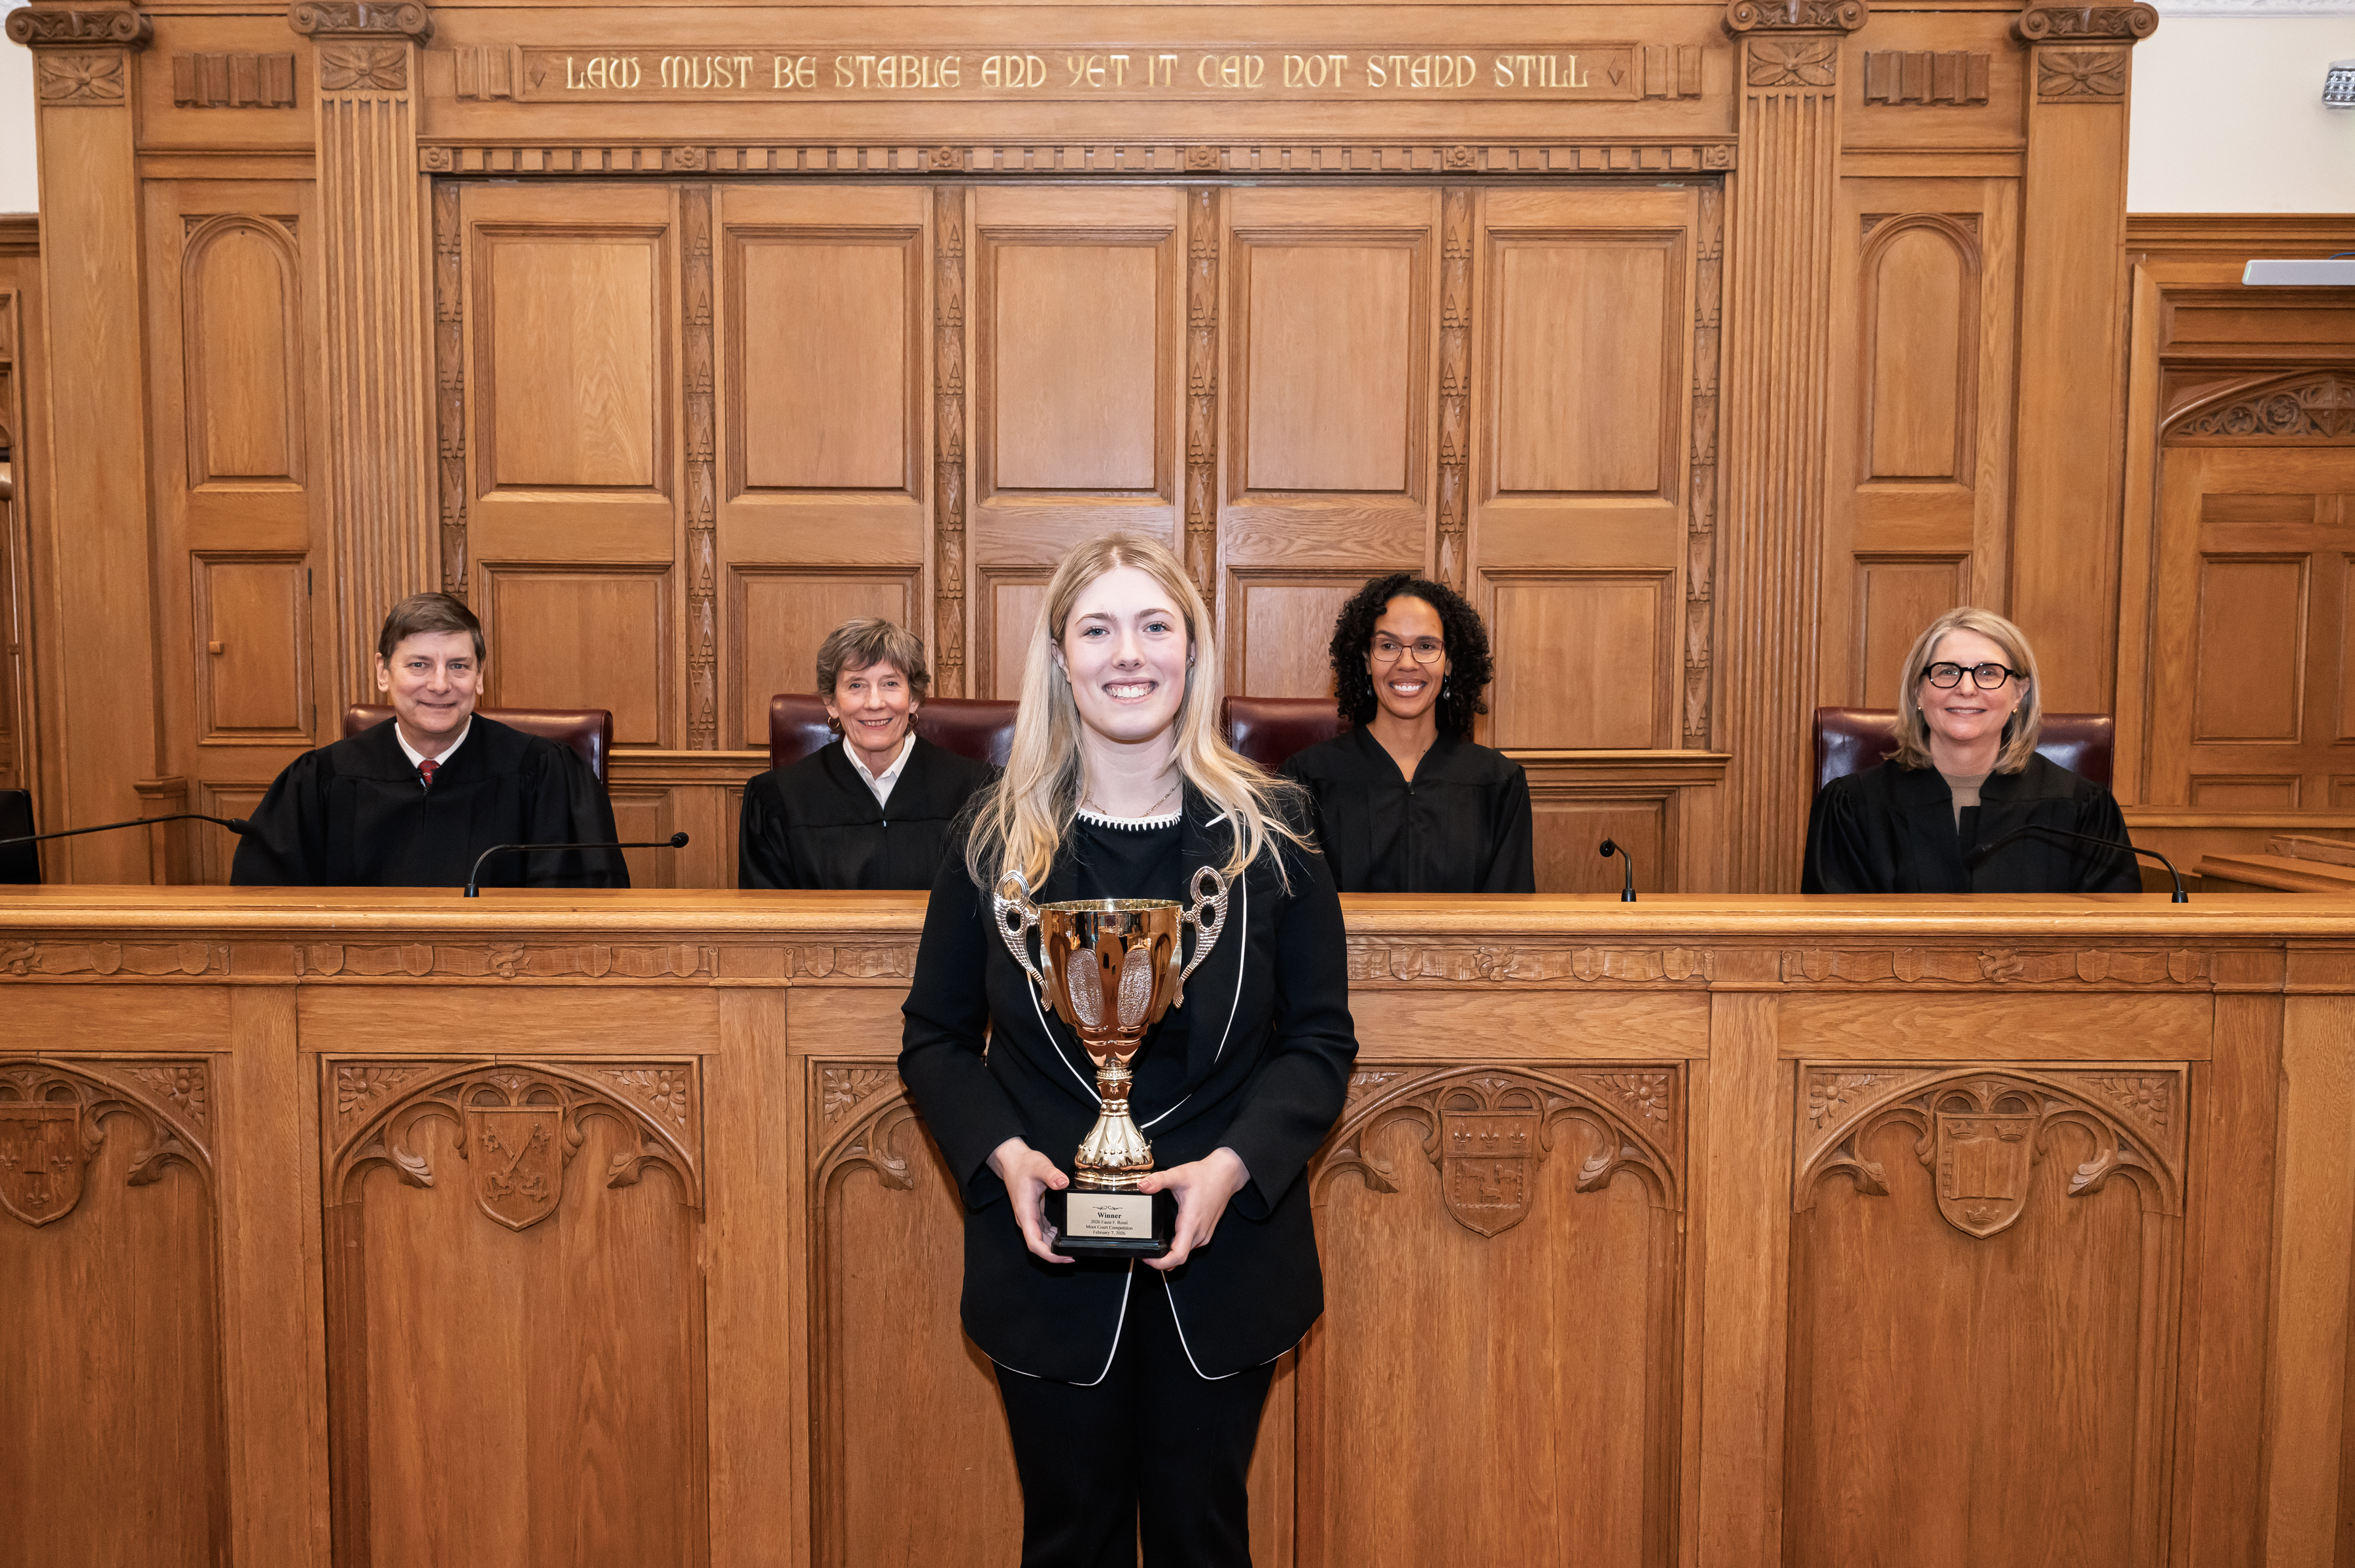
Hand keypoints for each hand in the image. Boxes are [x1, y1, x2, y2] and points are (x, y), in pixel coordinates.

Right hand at [988, 1137, 1072, 1264]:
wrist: (1012, 1160)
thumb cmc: (1024, 1164)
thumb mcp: (1040, 1166)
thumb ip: (1051, 1175)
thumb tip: (1063, 1182)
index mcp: (1026, 1213)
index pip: (1034, 1243)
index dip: (1049, 1255)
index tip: (1064, 1257)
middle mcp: (1026, 1219)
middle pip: (1039, 1246)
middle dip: (1055, 1254)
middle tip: (1074, 1255)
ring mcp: (1030, 1218)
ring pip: (1041, 1241)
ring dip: (1054, 1247)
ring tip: (1072, 1248)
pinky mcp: (1034, 1214)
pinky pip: (1043, 1232)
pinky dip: (1053, 1237)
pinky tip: (1064, 1236)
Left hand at [1137, 1147, 1250, 1270]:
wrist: (1225, 1174)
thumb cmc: (1206, 1176)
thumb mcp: (1179, 1175)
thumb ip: (1159, 1180)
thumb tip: (1142, 1185)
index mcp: (1191, 1223)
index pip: (1177, 1256)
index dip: (1161, 1263)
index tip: (1148, 1258)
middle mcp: (1199, 1233)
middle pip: (1179, 1259)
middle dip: (1161, 1261)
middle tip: (1145, 1253)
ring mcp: (1204, 1234)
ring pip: (1185, 1253)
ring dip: (1170, 1255)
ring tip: (1154, 1246)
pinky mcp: (1205, 1232)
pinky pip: (1190, 1246)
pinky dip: (1178, 1248)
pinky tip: (1169, 1239)